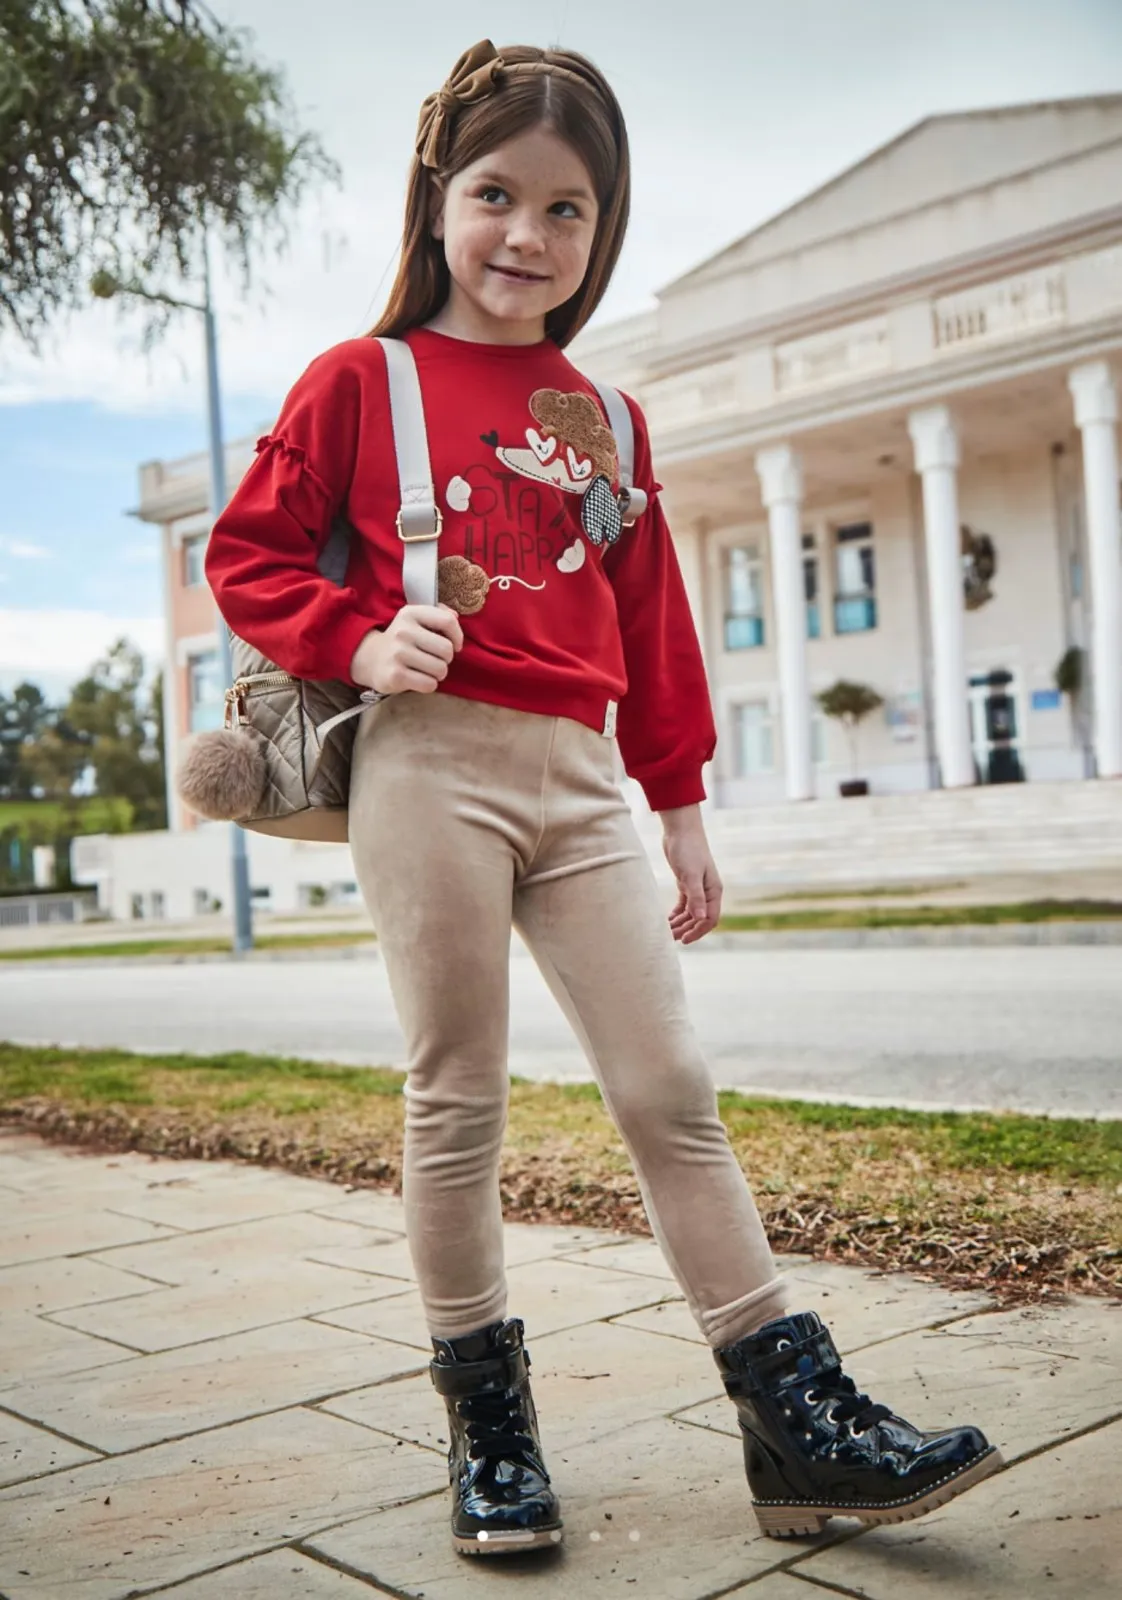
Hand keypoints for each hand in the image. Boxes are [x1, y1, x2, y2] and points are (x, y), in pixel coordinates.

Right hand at [350, 605, 463, 695]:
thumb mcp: (415, 620)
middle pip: (447, 650)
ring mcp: (398, 654)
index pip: (448, 621)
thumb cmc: (402, 640)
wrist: (369, 659)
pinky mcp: (395, 676)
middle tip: (436, 660)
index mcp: (410, 614)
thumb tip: (455, 616)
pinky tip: (419, 679)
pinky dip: (429, 685)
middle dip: (447, 659)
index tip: (455, 645)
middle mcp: (403, 632)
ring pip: (440, 669)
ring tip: (427, 670)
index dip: (458, 636)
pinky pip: (429, 684)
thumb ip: (438, 614)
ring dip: (439, 673)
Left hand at [661, 805, 722, 944]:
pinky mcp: (686, 882)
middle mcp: (707, 891)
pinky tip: (667, 920)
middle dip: (686, 929)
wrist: (680, 829)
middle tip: (670, 938)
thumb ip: (696, 897)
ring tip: (666, 932)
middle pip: (699, 918)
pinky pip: (683, 904)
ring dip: (680, 923)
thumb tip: (701, 918)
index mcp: (714, 891)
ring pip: (690, 912)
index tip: (683, 940)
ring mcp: (697, 887)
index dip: (698, 931)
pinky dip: (676, 913)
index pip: (710, 918)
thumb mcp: (691, 875)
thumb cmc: (688, 850)